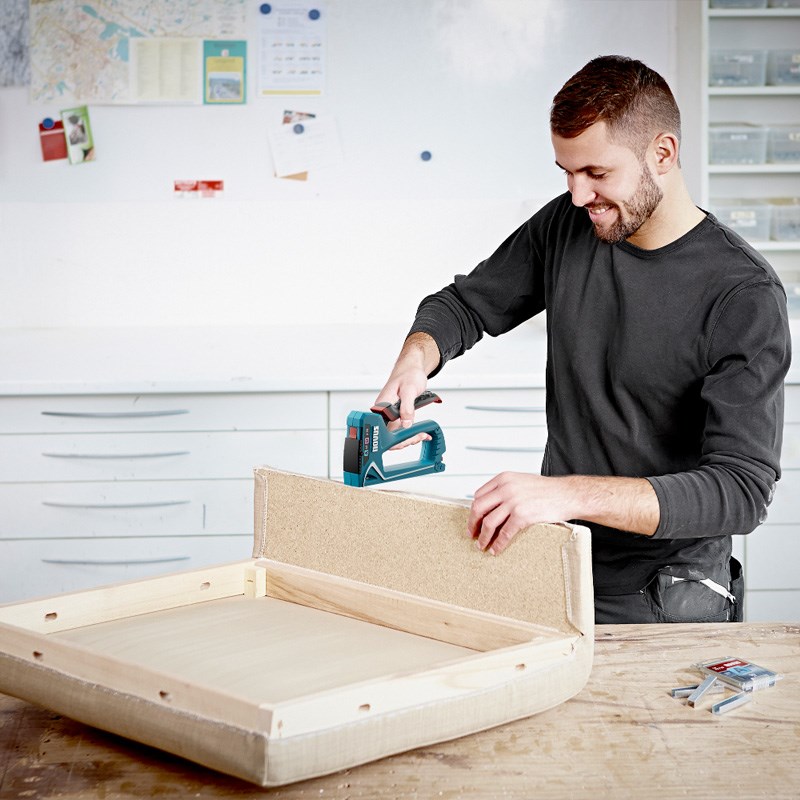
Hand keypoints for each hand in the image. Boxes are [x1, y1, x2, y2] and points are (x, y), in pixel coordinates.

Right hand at [374, 332, 439, 447]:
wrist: (411, 368)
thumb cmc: (408, 374)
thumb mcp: (410, 389)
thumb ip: (407, 407)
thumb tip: (406, 423)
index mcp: (382, 405)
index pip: (383, 430)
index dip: (396, 439)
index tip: (410, 437)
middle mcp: (382, 412)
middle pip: (388, 436)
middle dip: (405, 440)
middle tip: (419, 436)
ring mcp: (388, 414)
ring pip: (394, 435)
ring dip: (409, 438)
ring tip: (422, 434)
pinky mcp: (395, 415)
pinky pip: (400, 429)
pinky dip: (410, 433)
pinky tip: (420, 432)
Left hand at [468, 472, 568, 554]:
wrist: (567, 494)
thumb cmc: (547, 489)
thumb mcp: (521, 481)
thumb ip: (505, 489)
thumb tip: (491, 505)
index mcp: (504, 478)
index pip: (479, 495)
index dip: (473, 510)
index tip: (473, 519)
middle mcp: (506, 488)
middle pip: (478, 508)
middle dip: (472, 524)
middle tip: (472, 534)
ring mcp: (513, 502)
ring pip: (488, 523)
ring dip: (483, 537)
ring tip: (482, 545)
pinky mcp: (522, 515)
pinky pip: (504, 533)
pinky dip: (498, 544)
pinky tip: (496, 549)